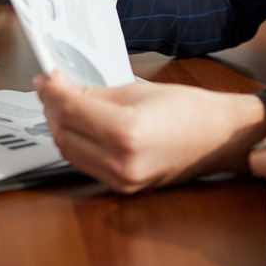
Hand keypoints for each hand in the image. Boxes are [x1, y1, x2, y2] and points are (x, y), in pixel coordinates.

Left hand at [35, 71, 265, 191]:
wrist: (220, 138)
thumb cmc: (190, 110)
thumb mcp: (138, 91)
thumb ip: (95, 93)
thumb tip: (62, 88)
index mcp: (126, 133)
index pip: (70, 109)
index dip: (51, 90)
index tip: (44, 77)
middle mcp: (120, 163)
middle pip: (63, 133)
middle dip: (52, 107)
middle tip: (51, 86)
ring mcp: (121, 180)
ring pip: (69, 151)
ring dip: (60, 126)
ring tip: (62, 102)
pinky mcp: (123, 187)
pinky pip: (85, 163)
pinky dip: (75, 143)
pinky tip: (78, 125)